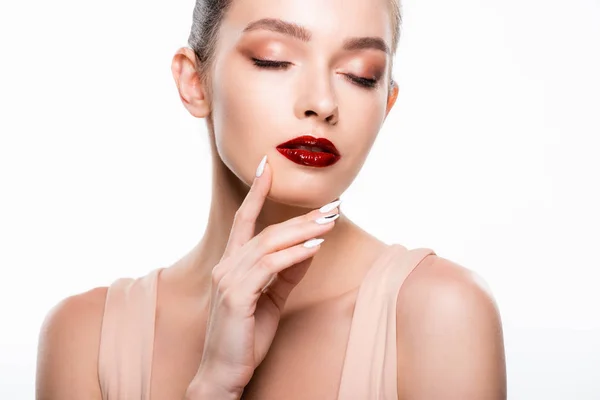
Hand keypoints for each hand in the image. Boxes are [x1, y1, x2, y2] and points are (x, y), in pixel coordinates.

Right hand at [190, 155, 340, 395]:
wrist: (223, 373)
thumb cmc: (245, 337)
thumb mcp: (272, 300)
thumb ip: (287, 274)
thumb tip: (310, 248)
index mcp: (231, 264)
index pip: (243, 220)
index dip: (256, 192)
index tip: (267, 167)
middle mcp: (226, 266)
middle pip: (265, 230)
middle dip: (300, 216)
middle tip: (331, 205)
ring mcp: (228, 280)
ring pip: (269, 244)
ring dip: (302, 232)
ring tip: (330, 222)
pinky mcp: (236, 296)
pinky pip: (270, 268)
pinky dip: (294, 255)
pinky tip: (314, 247)